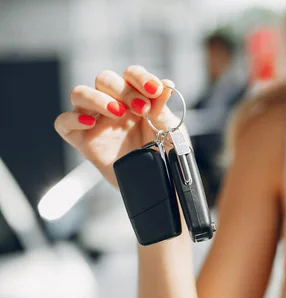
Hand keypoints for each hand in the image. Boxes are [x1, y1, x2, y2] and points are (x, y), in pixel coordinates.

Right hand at [54, 65, 180, 187]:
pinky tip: (89, 123)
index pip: (131, 74)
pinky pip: (63, 123)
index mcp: (136, 96)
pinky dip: (72, 119)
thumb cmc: (164, 153)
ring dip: (97, 98)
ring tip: (118, 112)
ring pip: (79, 93)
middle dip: (124, 90)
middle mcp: (113, 104)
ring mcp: (96, 121)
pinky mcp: (82, 139)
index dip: (141, 77)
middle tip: (142, 109)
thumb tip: (166, 85)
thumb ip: (163, 109)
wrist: (157, 182)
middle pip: (104, 79)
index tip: (155, 90)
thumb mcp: (169, 131)